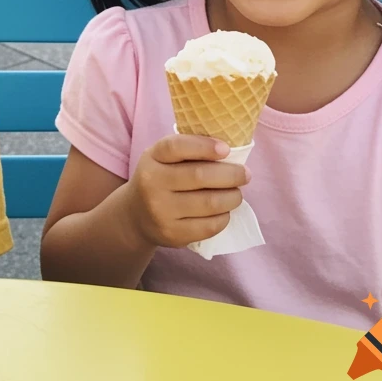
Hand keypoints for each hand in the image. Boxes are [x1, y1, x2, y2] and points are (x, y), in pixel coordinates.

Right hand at [123, 134, 249, 249]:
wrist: (136, 215)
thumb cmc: (160, 179)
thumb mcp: (162, 159)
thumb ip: (187, 151)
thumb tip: (229, 150)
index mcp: (151, 158)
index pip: (176, 147)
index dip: (203, 146)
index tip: (226, 149)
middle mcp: (152, 184)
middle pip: (200, 176)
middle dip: (231, 174)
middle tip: (245, 174)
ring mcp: (161, 211)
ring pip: (210, 203)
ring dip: (232, 197)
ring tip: (236, 193)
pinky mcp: (173, 234)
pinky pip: (209, 226)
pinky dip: (224, 217)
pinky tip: (224, 211)